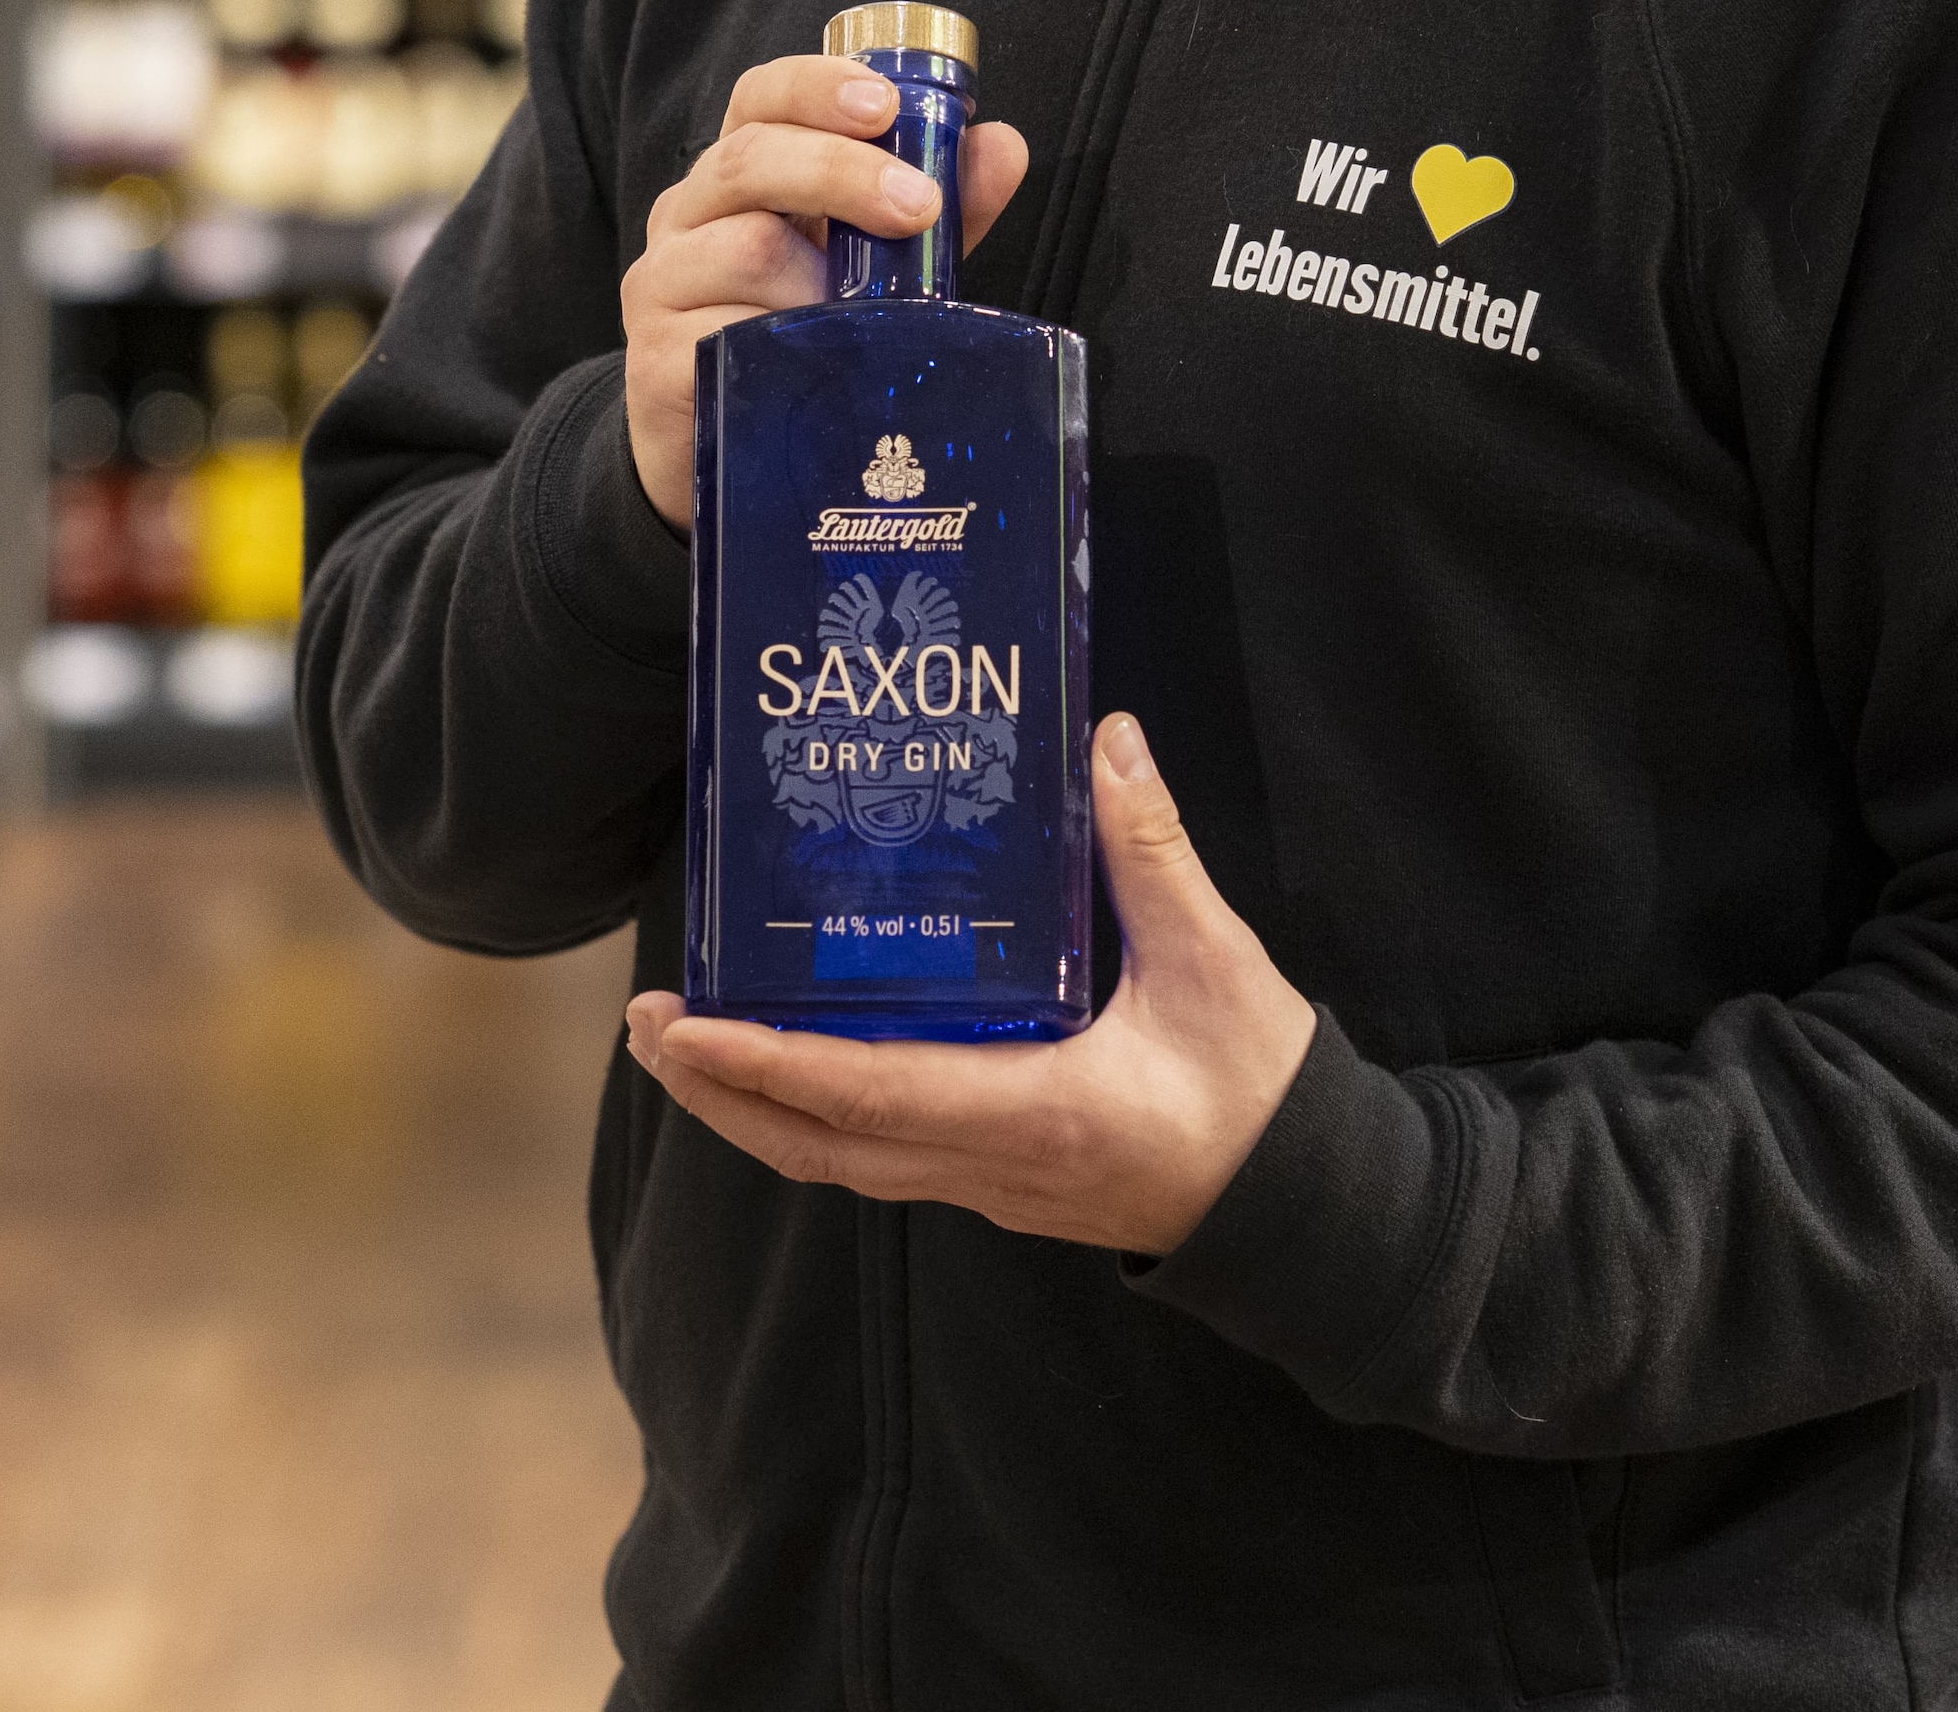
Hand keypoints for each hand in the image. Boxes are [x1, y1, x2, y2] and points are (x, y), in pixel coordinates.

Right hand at [624, 50, 1028, 528]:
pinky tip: (815, 364)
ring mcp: (662, 285)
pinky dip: (783, 346)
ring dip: (821, 279)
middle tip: (917, 206)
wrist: (725, 453)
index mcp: (740, 176)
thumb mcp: (873, 267)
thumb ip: (933, 207)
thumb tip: (1003, 147)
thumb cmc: (803, 340)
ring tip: (864, 318)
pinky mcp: (654, 361)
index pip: (760, 99)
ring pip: (744, 249)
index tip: (883, 104)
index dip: (817, 86)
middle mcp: (687, 215)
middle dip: (841, 171)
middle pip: (750, 160)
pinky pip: (724, 338)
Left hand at [627, 714, 1317, 1257]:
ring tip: (690, 1047)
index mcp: (1031, 1111)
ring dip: (755, 1109)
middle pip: (818, 1144)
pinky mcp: (1002, 1181)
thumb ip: (1151, 851)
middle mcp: (988, 1163)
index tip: (686, 1027)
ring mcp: (989, 1184)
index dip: (765, 1063)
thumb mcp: (1215, 963)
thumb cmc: (1262, 1095)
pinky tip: (796, 1066)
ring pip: (839, 1161)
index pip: (865, 1095)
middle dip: (721, 1090)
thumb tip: (1105, 743)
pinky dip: (815, 1116)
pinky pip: (879, 1157)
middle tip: (648, 1027)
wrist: (1309, 1214)